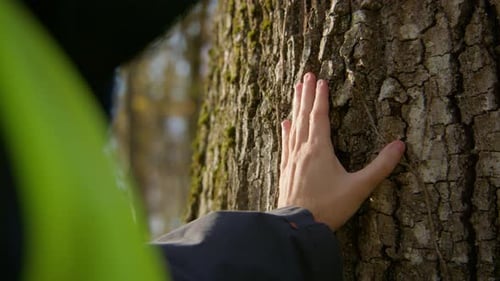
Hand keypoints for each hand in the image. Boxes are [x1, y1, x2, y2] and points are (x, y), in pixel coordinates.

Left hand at [278, 72, 404, 230]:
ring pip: (293, 126)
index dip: (320, 97)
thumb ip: (380, 167)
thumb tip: (400, 145)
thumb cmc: (329, 207)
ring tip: (295, 90)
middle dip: (305, 94)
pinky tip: (284, 124)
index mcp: (319, 150)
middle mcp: (302, 150)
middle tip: (305, 75)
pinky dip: (286, 130)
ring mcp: (291, 159)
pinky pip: (286, 143)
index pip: (319, 116)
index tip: (320, 79)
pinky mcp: (285, 170)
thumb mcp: (359, 188)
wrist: (298, 226)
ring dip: (295, 107)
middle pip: (303, 116)